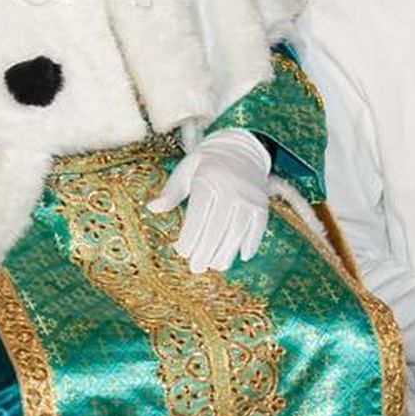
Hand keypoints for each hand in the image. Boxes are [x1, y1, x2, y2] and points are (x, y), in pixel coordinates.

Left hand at [147, 129, 269, 272]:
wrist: (241, 148)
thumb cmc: (207, 163)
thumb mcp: (186, 170)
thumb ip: (171, 191)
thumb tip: (152, 208)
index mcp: (208, 178)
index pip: (199, 214)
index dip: (190, 236)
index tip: (182, 252)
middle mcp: (231, 188)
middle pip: (217, 227)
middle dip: (205, 251)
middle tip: (196, 268)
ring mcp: (249, 196)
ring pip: (237, 231)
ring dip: (226, 252)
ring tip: (214, 265)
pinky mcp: (262, 204)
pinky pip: (258, 228)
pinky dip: (251, 244)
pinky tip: (240, 256)